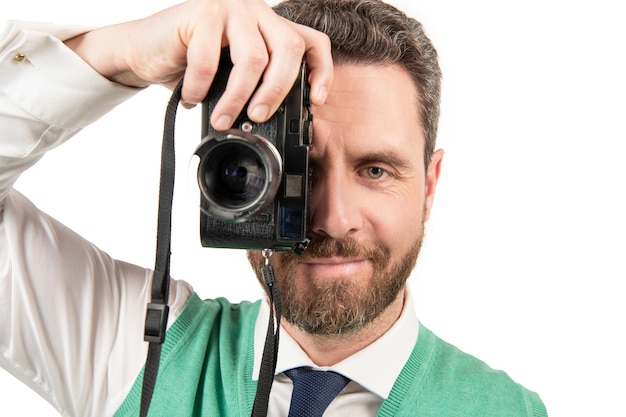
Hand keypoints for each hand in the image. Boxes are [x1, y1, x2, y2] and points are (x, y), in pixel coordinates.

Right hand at [65, 0, 332, 129]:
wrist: (142, 50)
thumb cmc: (190, 64)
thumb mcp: (232, 76)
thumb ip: (257, 84)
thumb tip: (277, 119)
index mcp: (270, 26)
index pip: (311, 42)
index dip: (321, 71)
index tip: (316, 101)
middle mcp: (256, 12)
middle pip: (289, 49)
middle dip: (277, 92)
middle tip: (259, 117)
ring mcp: (230, 7)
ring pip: (254, 58)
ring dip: (237, 98)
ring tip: (222, 119)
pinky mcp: (201, 12)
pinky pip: (210, 58)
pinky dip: (201, 86)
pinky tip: (193, 98)